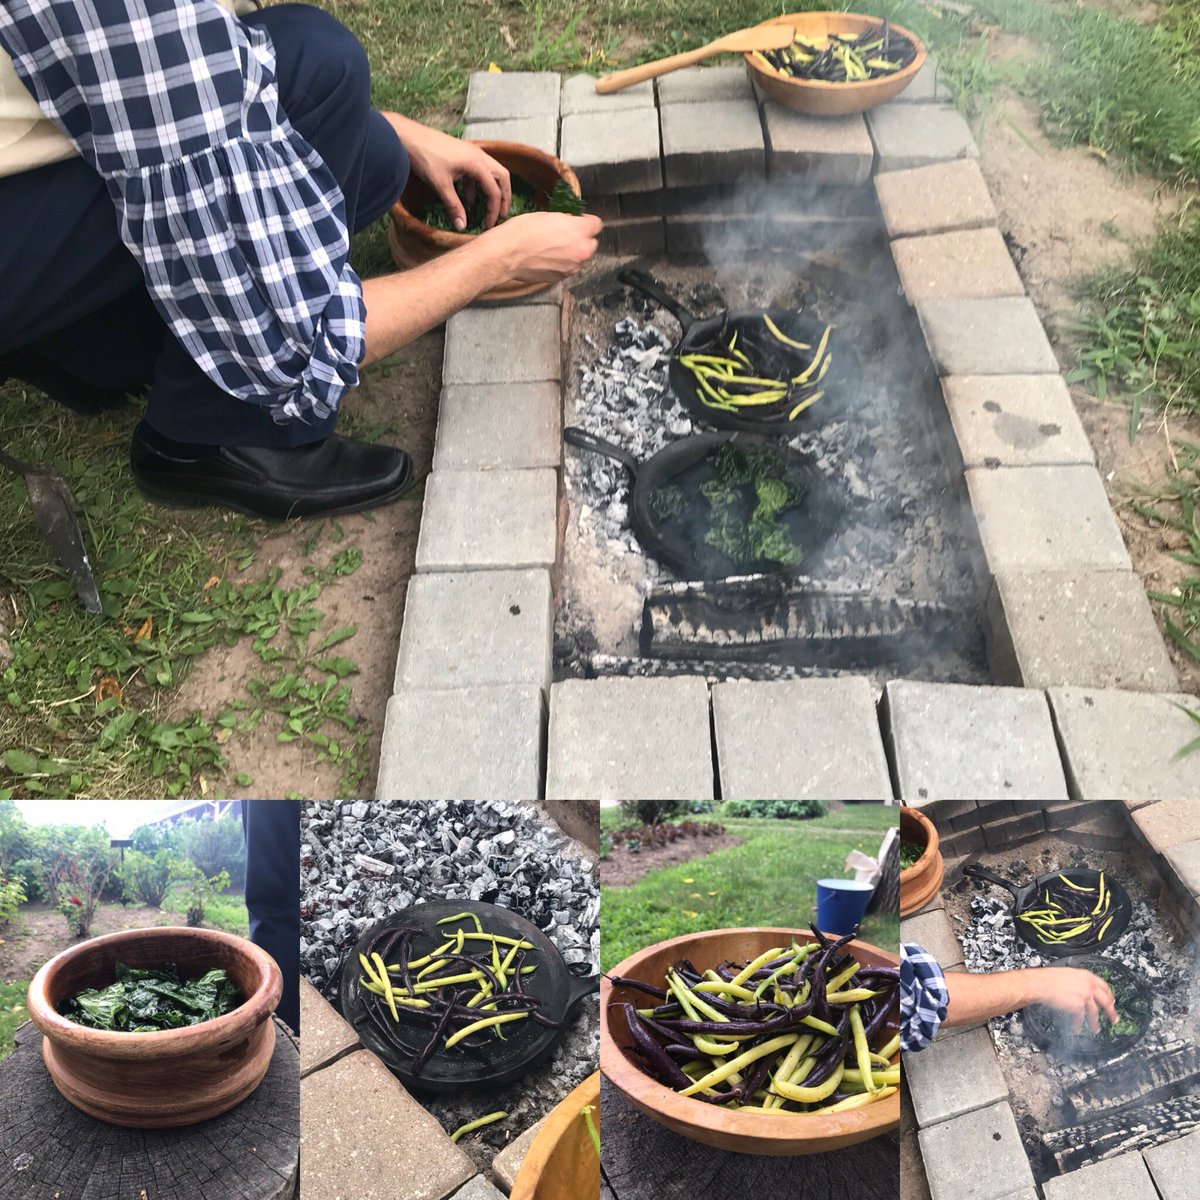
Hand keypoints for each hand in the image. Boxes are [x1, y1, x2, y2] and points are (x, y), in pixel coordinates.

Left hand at [385, 114, 510, 229]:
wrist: (408, 136)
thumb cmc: (425, 158)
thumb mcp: (440, 185)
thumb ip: (453, 206)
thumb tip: (462, 227)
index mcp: (477, 164)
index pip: (494, 191)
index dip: (494, 210)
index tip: (488, 226)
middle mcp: (478, 156)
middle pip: (502, 177)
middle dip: (503, 197)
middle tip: (501, 214)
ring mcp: (471, 153)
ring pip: (491, 172)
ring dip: (491, 190)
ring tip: (486, 207)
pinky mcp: (462, 154)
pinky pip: (477, 171)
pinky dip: (477, 185)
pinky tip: (468, 198)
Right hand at [482, 212, 602, 282]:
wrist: (508, 254)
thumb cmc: (524, 230)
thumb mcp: (548, 216)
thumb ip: (566, 221)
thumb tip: (571, 223)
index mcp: (579, 231)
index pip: (597, 224)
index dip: (587, 221)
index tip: (578, 221)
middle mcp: (581, 251)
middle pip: (591, 243)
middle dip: (582, 239)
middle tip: (565, 235)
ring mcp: (572, 267)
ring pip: (580, 258)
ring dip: (572, 253)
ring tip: (554, 248)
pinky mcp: (562, 278)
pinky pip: (568, 268)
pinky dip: (562, 263)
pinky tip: (548, 258)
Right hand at [1030, 967, 1118, 1034]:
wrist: (1039, 984)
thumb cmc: (1048, 978)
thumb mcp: (1068, 975)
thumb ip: (1079, 982)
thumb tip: (1084, 990)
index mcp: (1086, 976)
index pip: (1104, 986)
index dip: (1109, 995)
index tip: (1111, 1002)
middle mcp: (1088, 986)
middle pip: (1106, 1001)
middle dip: (1111, 1012)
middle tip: (1114, 1019)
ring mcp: (1084, 996)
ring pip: (1094, 1012)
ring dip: (1094, 1023)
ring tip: (1095, 1030)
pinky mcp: (1078, 1006)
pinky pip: (1080, 1019)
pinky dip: (1078, 1025)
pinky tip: (1076, 1029)